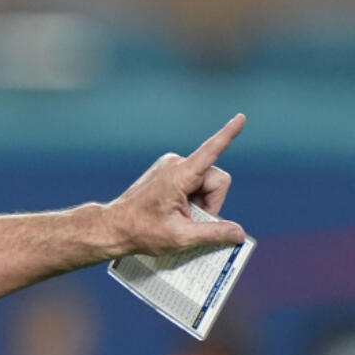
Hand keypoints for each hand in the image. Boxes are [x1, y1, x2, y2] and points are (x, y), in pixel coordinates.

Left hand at [105, 114, 246, 255]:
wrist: (114, 228)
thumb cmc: (141, 231)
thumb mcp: (181, 237)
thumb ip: (213, 233)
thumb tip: (239, 233)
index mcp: (179, 175)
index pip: (210, 152)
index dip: (228, 135)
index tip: (241, 118)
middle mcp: (176, 164)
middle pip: (215, 181)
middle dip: (209, 204)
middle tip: (189, 222)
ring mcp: (171, 166)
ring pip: (206, 184)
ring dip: (199, 203)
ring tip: (178, 217)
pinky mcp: (169, 171)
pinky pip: (194, 183)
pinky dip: (191, 199)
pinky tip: (175, 210)